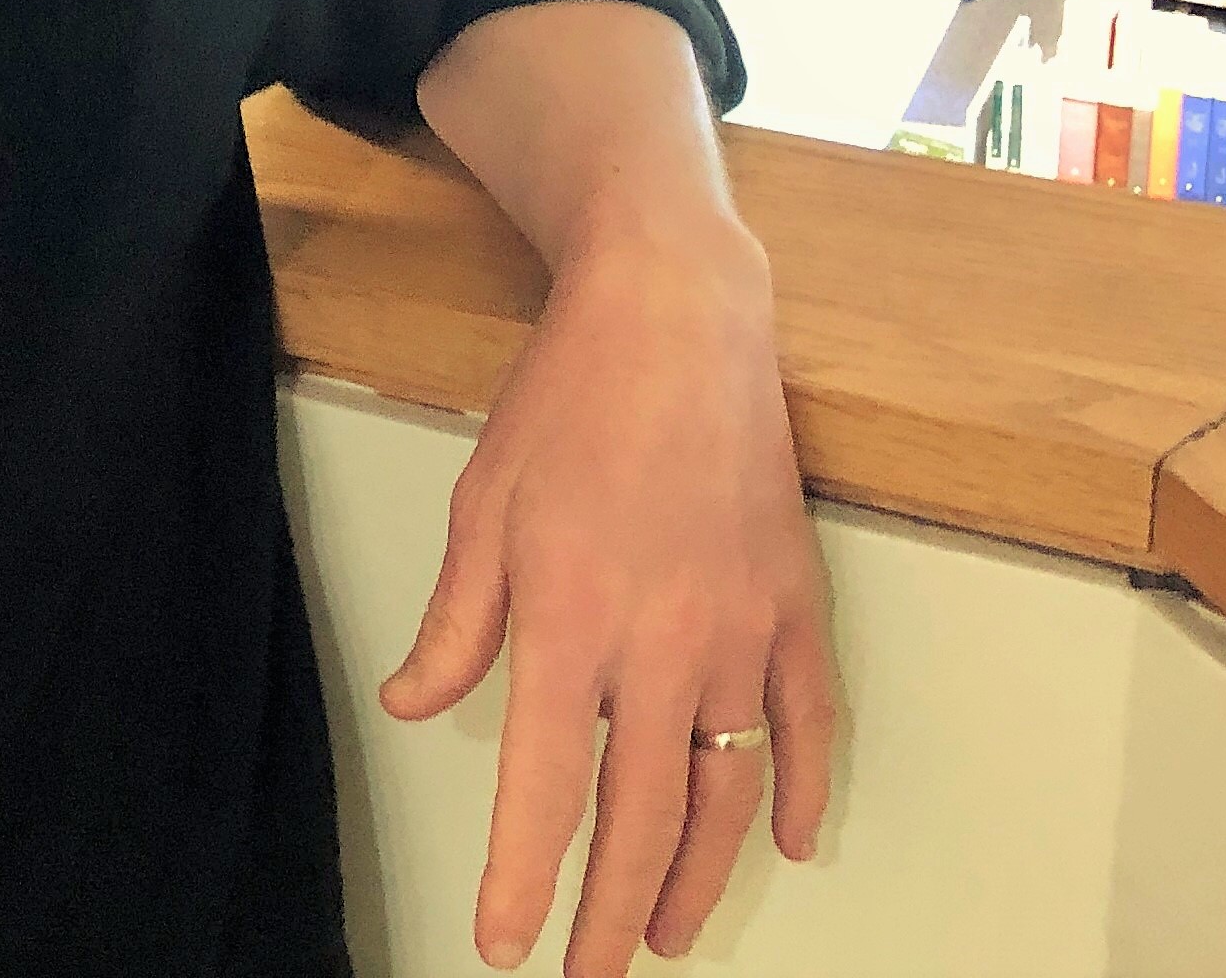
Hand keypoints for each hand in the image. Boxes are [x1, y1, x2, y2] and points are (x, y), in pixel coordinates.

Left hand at [375, 225, 836, 973]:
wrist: (676, 314)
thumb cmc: (567, 401)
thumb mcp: (480, 506)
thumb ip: (456, 622)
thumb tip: (417, 703)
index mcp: (568, 621)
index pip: (540, 786)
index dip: (521, 878)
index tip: (504, 946)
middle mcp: (661, 642)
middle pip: (642, 814)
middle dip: (615, 913)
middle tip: (593, 974)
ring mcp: (741, 628)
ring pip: (727, 788)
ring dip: (700, 873)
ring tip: (672, 933)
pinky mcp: (794, 602)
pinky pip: (808, 721)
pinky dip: (803, 788)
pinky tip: (788, 840)